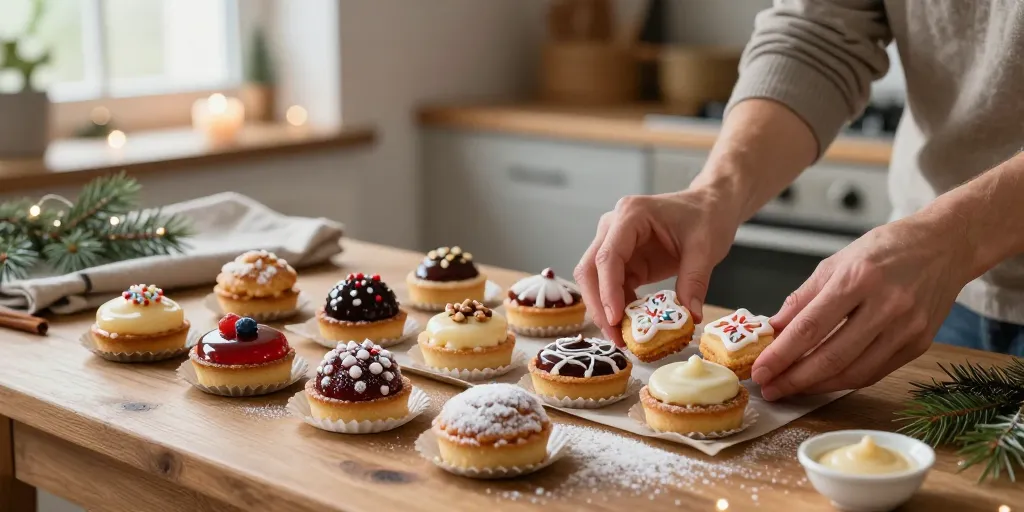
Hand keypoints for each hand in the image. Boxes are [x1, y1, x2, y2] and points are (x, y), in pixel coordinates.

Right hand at [574, 189, 740, 345]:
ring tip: (621, 338)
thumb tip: (691, 316)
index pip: (608, 256)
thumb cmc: (706, 217)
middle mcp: (613, 226)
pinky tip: (631, 325)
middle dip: (598, 305)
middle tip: (614, 336)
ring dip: (604, 309)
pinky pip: (611, 286)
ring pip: (594, 280)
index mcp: (631, 215)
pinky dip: (618, 307)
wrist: (710, 206)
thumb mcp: (705, 248)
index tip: (615, 319)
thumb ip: (694, 281)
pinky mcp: (624, 260)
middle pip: (590, 269)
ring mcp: (615, 243)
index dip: (608, 290)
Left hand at [753, 215, 972, 399]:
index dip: (781, 354)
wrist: (945, 246)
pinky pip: (875, 372)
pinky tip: (822, 382)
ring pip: (854, 372)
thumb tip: (773, 329)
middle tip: (768, 388)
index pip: (810, 327)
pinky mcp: (919, 343)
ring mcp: (907, 328)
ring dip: (817, 386)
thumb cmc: (886, 249)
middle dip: (794, 378)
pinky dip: (844, 381)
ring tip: (790, 389)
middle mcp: (886, 305)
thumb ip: (803, 298)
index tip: (760, 370)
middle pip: (832, 356)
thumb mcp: (836, 262)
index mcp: (858, 278)